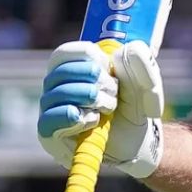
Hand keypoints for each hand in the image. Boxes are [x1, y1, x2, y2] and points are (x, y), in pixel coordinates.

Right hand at [37, 40, 164, 178]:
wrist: (136, 140)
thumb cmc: (133, 105)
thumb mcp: (143, 78)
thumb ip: (138, 59)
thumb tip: (122, 51)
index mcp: (71, 66)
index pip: (64, 53)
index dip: (89, 58)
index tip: (108, 67)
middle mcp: (55, 86)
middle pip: (61, 72)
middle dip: (96, 80)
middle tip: (114, 92)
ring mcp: (49, 109)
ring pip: (58, 94)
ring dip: (91, 98)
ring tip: (109, 108)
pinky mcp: (48, 133)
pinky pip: (49, 120)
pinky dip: (75, 118)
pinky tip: (94, 120)